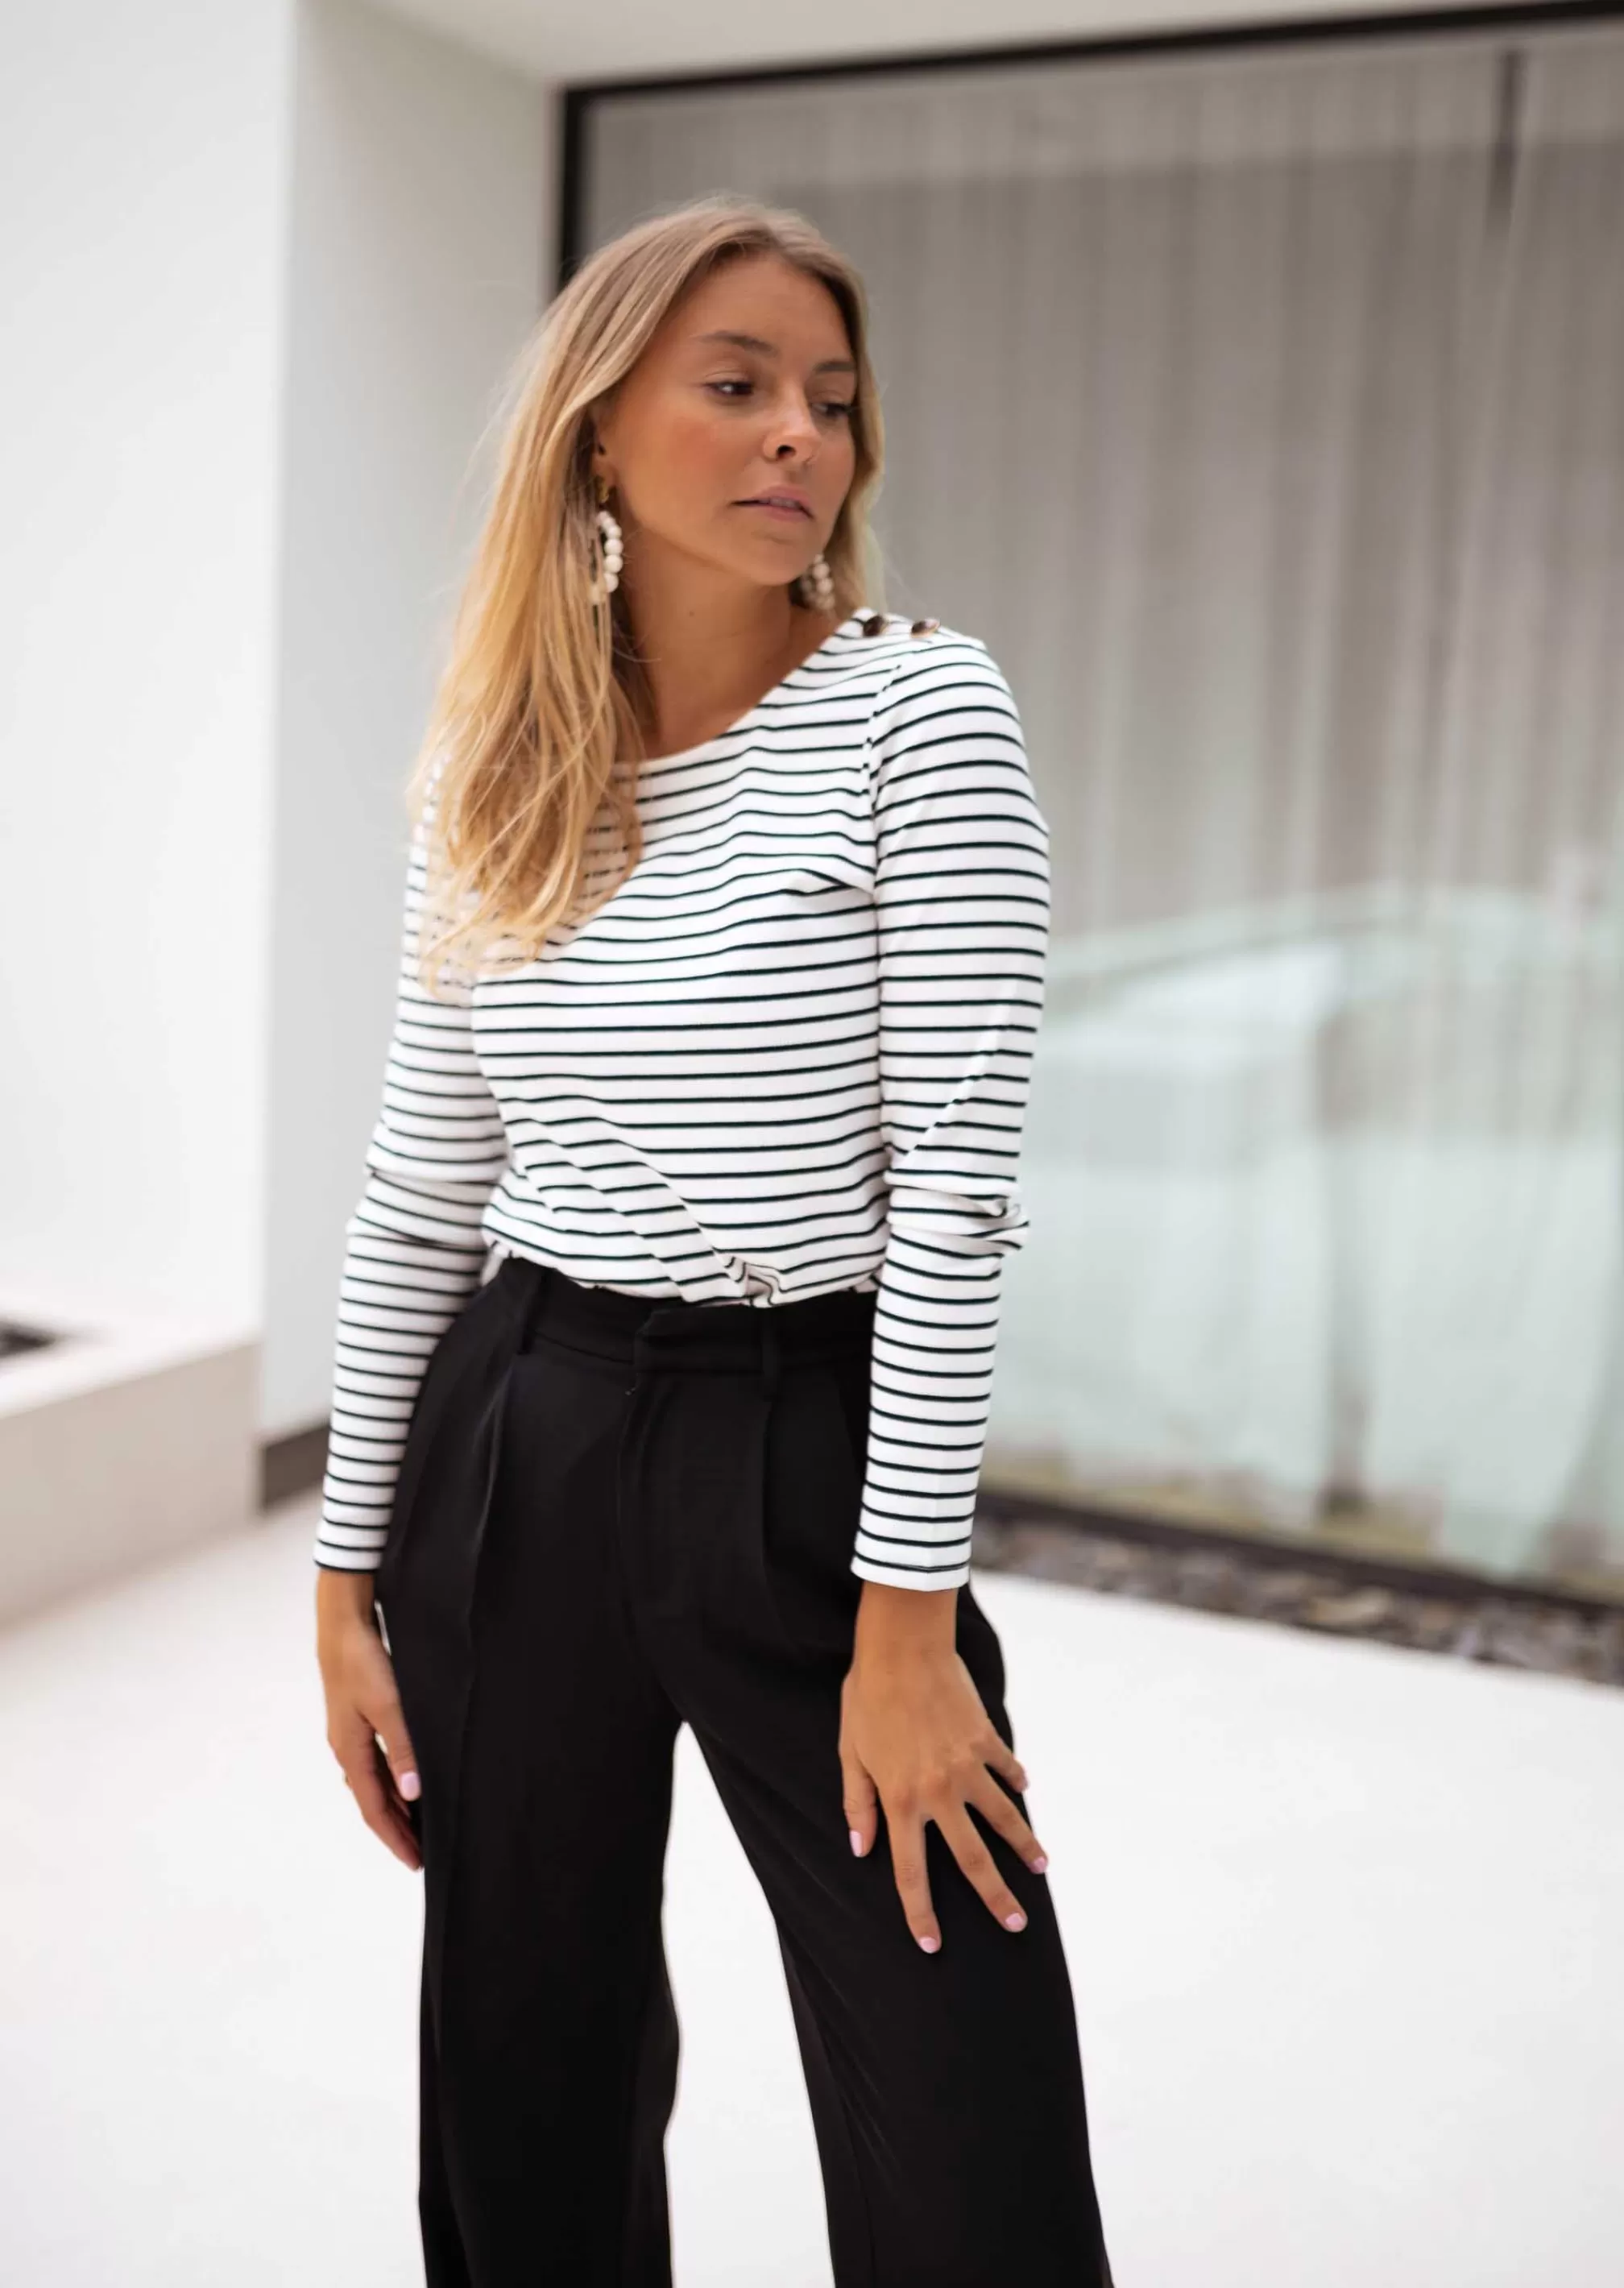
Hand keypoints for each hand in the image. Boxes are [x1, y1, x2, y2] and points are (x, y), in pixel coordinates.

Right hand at [315, 1569, 421, 1870]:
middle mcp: (347, 1748)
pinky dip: (392, 1780)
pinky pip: (377, 1762)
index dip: (395, 1837)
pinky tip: (407, 1781)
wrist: (342, 1623)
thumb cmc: (363, 1661)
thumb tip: (412, 1794)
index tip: (415, 1862)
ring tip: (418, 1826)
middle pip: (373, 1801)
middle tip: (421, 1854)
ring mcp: (351, 1734)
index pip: (375, 1808)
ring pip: (375, 1782)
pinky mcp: (359, 1718)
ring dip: (395, 1806)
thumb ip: (403, 1748)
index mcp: (351, 1751)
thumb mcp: (389, 1705)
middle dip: (396, 1829)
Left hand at [838, 1582, 1047, 1952]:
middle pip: (972, 1859)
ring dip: (1024, 1846)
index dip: (920, 1913)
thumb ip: (858, 1803)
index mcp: (901, 1801)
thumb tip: (861, 1849)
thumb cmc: (867, 1698)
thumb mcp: (850, 1753)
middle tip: (1018, 1924)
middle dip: (995, 1898)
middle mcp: (939, 1792)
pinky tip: (1025, 1793)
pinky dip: (1017, 1782)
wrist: (903, 1645)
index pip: (910, 1873)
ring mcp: (968, 1765)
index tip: (932, 1946)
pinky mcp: (986, 1738)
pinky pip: (1006, 1768)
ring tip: (1042, 1869)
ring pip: (1003, 1818)